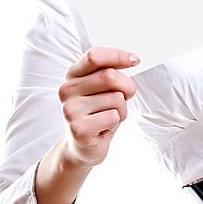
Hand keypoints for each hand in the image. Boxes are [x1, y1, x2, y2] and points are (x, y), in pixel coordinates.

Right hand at [58, 47, 139, 167]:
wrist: (82, 147)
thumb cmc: (97, 114)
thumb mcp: (102, 90)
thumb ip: (110, 74)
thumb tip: (132, 60)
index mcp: (72, 75)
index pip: (94, 56)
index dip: (118, 55)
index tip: (135, 60)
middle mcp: (67, 90)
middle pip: (110, 76)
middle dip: (128, 86)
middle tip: (127, 96)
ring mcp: (70, 109)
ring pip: (116, 98)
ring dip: (122, 109)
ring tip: (109, 116)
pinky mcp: (78, 128)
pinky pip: (113, 116)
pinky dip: (116, 121)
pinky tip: (104, 127)